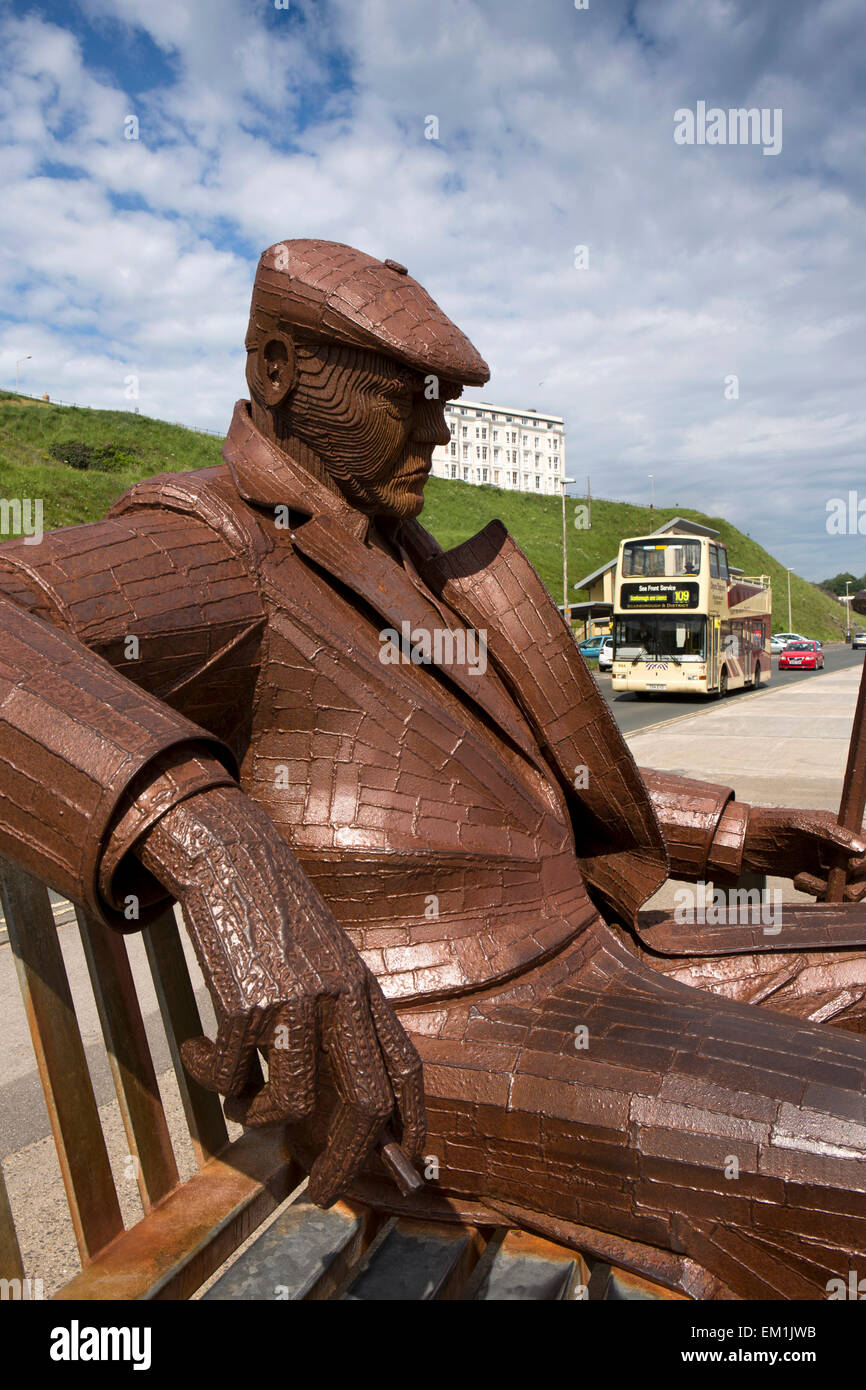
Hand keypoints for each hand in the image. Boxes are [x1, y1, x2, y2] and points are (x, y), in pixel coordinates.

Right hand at [136, 784, 424, 1204]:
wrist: (233, 863)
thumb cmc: (279, 926)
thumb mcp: (324, 966)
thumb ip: (340, 1024)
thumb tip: (347, 1109)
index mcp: (364, 991)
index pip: (406, 1070)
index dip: (412, 1125)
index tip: (405, 1167)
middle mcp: (340, 997)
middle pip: (364, 1103)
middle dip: (344, 1161)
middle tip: (318, 1192)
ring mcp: (295, 998)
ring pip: (287, 1101)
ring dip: (256, 1116)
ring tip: (236, 1097)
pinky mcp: (245, 1000)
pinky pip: (229, 1074)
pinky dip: (210, 1076)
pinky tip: (197, 1051)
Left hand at [743, 806, 865, 901]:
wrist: (742, 841)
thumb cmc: (769, 825)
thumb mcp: (800, 825)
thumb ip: (831, 835)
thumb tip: (863, 848)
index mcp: (837, 828)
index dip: (864, 862)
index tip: (851, 868)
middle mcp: (835, 846)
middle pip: (862, 872)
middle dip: (848, 881)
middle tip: (827, 882)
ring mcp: (825, 863)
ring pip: (846, 885)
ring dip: (829, 888)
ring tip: (801, 880)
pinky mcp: (813, 878)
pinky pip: (829, 893)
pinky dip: (821, 894)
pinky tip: (800, 883)